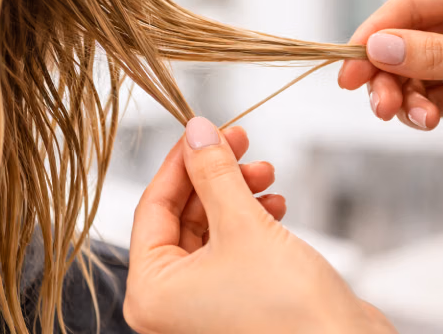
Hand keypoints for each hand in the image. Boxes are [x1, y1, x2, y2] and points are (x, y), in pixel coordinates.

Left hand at [124, 117, 394, 333]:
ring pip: (210, 227)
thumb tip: (197, 131)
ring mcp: (203, 302)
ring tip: (267, 174)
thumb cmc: (290, 314)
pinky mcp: (236, 298)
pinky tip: (276, 204)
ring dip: (237, 193)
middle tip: (240, 142)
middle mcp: (171, 301)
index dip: (181, 162)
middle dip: (215, 175)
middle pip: (182, 215)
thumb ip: (215, 173)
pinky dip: (251, 219)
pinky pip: (231, 245)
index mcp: (151, 293)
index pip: (152, 207)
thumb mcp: (244, 225)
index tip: (203, 129)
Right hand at [338, 0, 442, 181]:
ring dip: (401, 96)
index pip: (409, 5)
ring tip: (412, 118)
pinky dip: (418, 111)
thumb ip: (437, 55)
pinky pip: (424, 95)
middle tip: (378, 104)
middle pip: (401, 40)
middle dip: (385, 73)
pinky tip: (428, 123)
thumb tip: (379, 46)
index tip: (348, 65)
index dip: (374, 34)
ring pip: (408, 71)